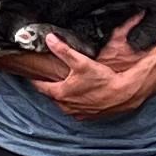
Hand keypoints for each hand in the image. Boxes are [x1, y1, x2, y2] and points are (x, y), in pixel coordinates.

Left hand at [29, 20, 155, 123]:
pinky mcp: (89, 116)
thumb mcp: (81, 61)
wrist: (123, 93)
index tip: (32, 74)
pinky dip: (76, 102)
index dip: (35, 79)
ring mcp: (77, 113)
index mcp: (60, 94)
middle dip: (50, 87)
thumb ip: (63, 50)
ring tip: (66, 86)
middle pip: (52, 95)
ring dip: (64, 96)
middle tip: (50, 77)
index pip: (40, 86)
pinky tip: (82, 95)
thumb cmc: (103, 79)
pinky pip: (77, 110)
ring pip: (64, 104)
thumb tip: (50, 39)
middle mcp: (66, 107)